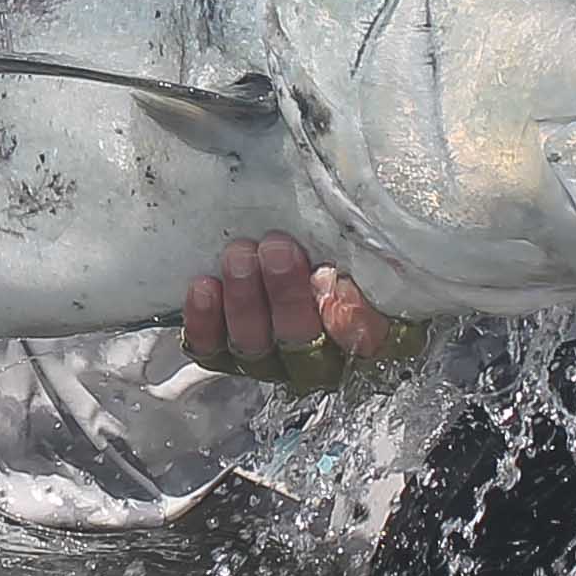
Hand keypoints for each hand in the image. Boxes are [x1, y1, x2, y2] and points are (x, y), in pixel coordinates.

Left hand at [183, 234, 419, 394]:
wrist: (275, 221)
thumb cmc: (333, 223)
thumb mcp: (358, 226)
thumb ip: (367, 241)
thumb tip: (362, 245)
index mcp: (370, 327)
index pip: (370, 340)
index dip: (354, 320)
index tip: (339, 281)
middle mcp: (320, 353)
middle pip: (304, 343)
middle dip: (289, 297)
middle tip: (277, 248)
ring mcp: (271, 353)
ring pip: (256, 346)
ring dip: (246, 301)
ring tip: (239, 255)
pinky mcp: (225, 347)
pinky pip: (212, 348)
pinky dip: (206, 322)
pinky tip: (204, 287)